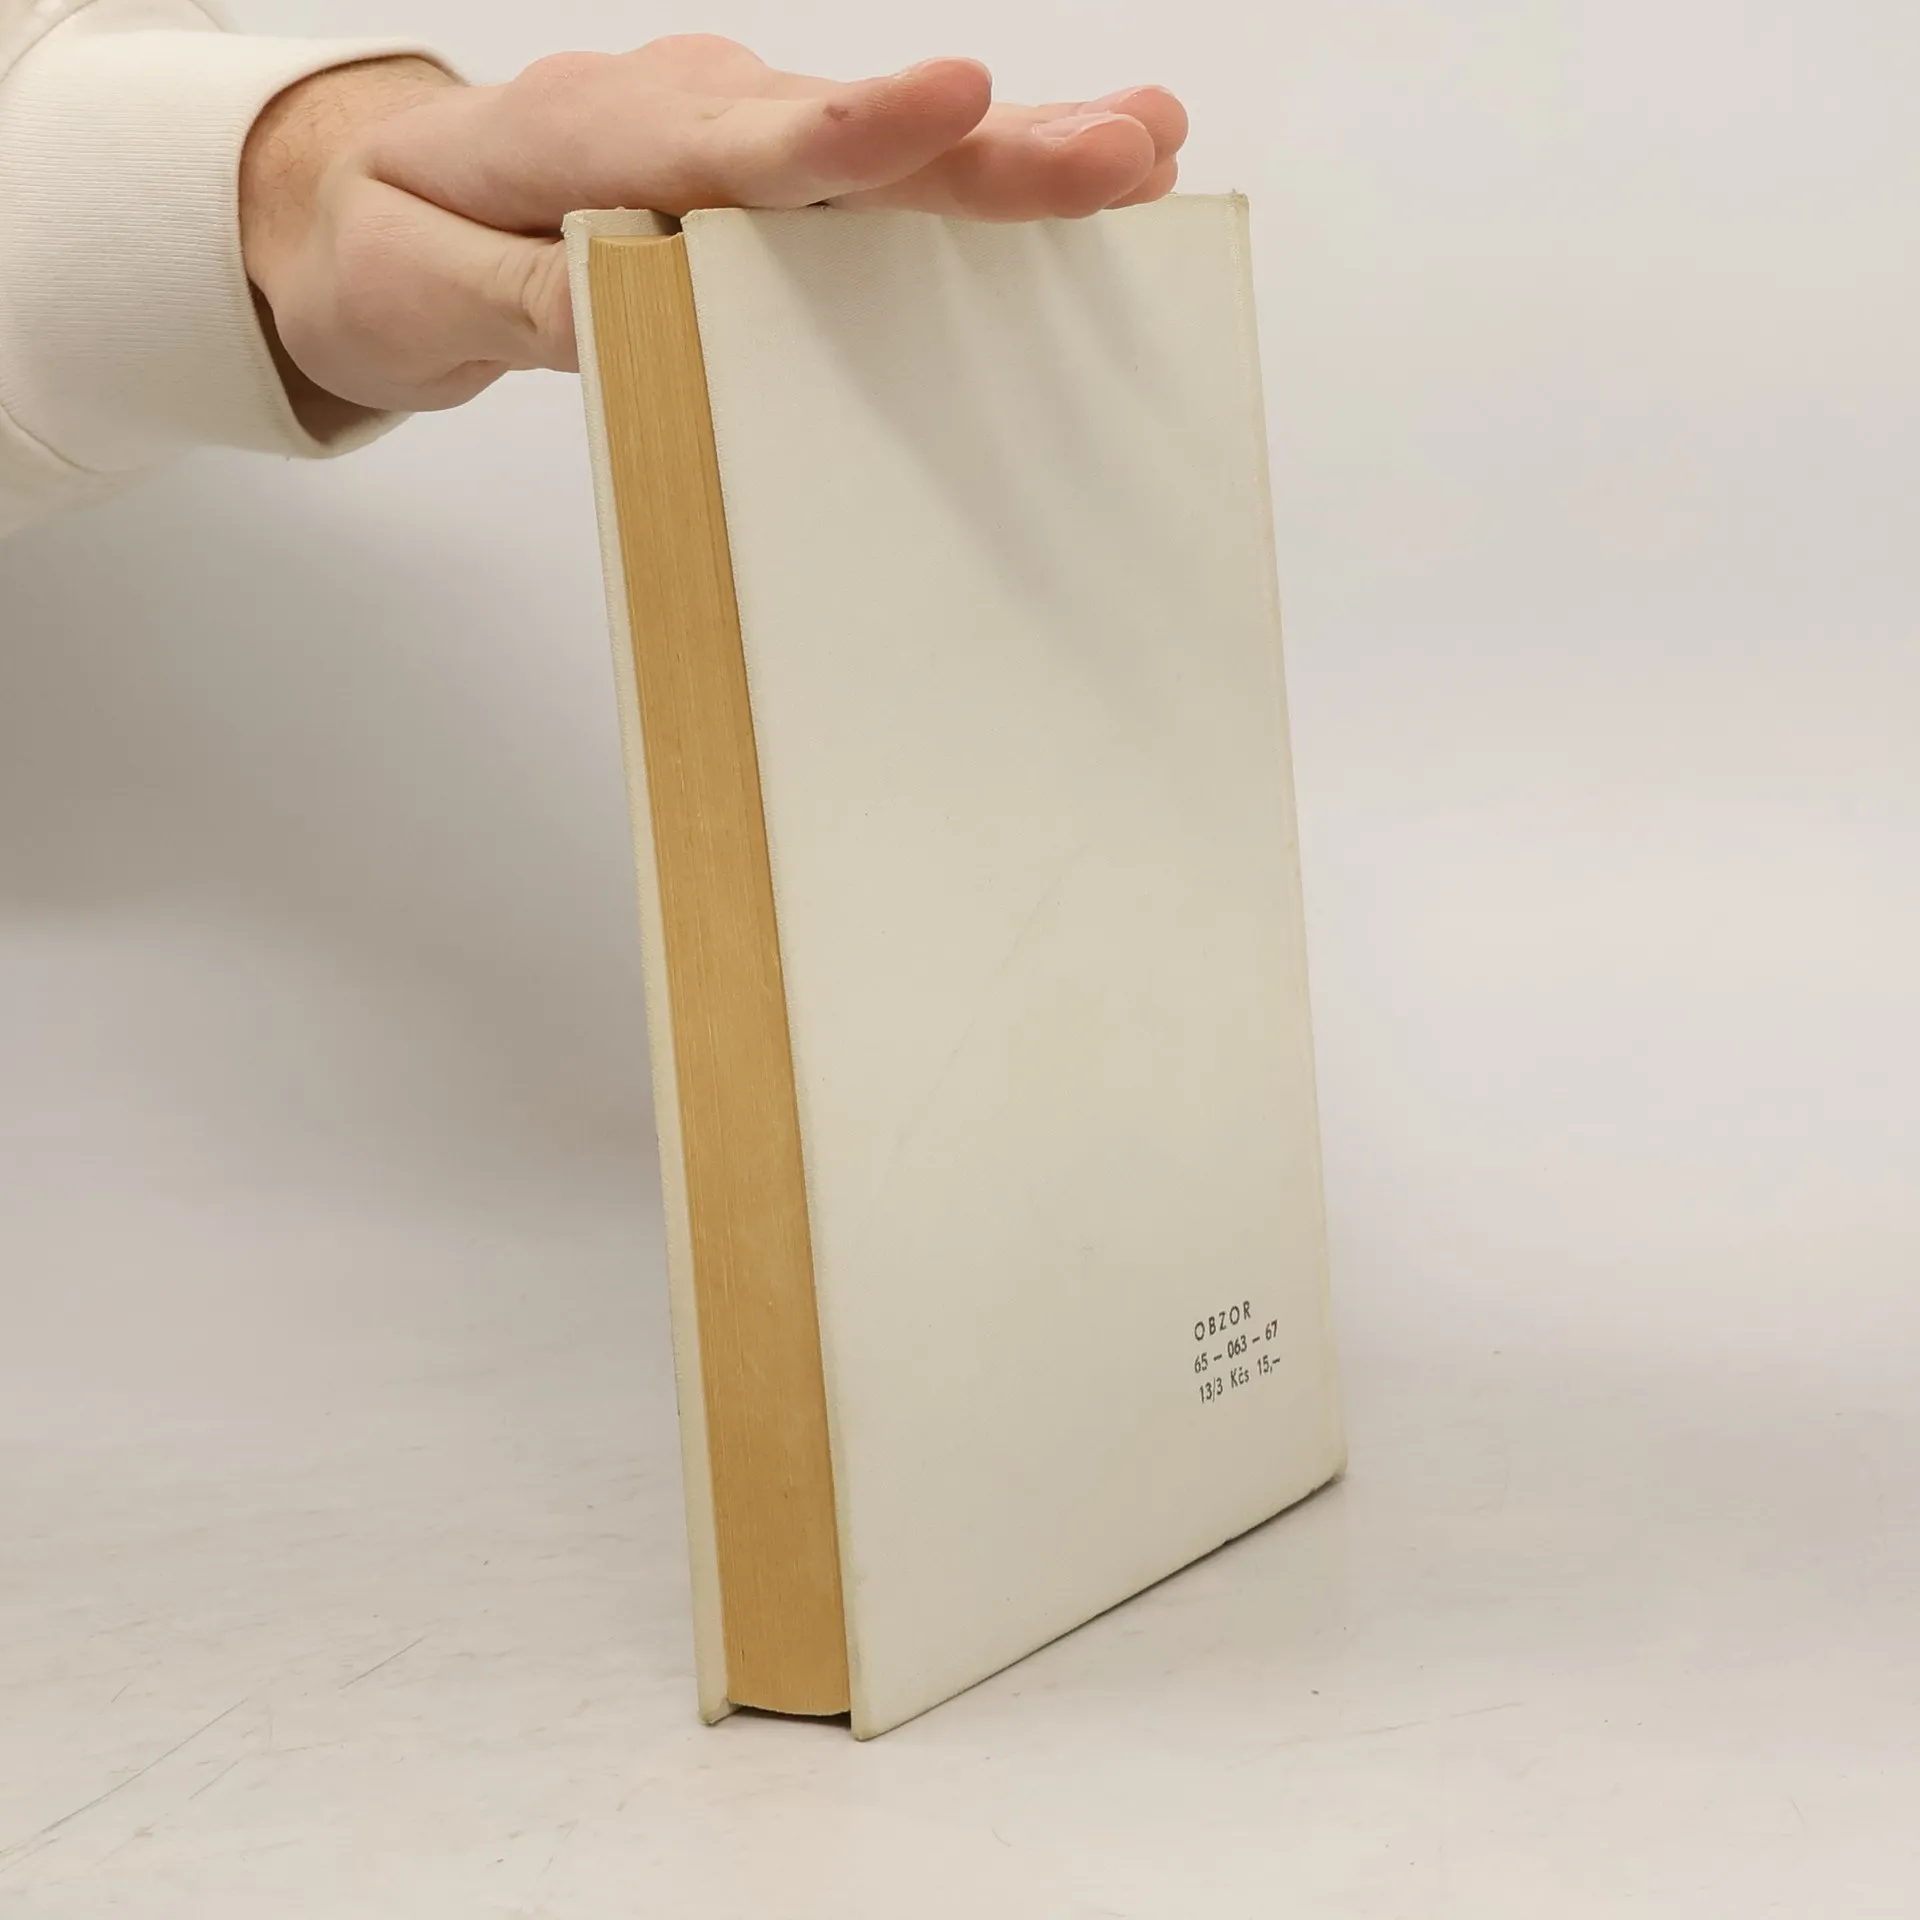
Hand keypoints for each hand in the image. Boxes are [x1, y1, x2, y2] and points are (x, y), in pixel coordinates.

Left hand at [240, 37, 1188, 424]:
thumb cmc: (397, 244)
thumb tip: (630, 314)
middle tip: (1125, 148)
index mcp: (603, 140)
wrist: (373, 203)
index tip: (956, 102)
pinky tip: (1085, 177)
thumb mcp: (420, 292)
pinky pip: (882, 181)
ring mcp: (741, 140)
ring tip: (1147, 150)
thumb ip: (524, 303)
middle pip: (860, 141)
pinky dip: (980, 179)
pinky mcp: (769, 180)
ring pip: (893, 153)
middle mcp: (695, 119)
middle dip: (998, 147)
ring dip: (1021, 156)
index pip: (748, 140)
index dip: (858, 131)